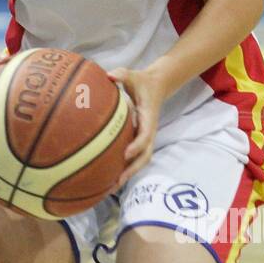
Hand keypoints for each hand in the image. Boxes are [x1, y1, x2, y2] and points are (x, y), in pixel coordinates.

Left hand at [107, 66, 168, 187]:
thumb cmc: (141, 81)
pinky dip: (124, 168)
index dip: (136, 145)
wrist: (156, 86)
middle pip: (145, 156)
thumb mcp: (132, 74)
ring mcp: (146, 138)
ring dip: (128, 174)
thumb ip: (121, 74)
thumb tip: (108, 75)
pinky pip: (134, 158)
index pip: (145, 135)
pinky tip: (107, 178)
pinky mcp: (140, 140)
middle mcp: (149, 131)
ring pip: (140, 161)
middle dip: (132, 170)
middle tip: (117, 181)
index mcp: (148, 118)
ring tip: (110, 188)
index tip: (125, 154)